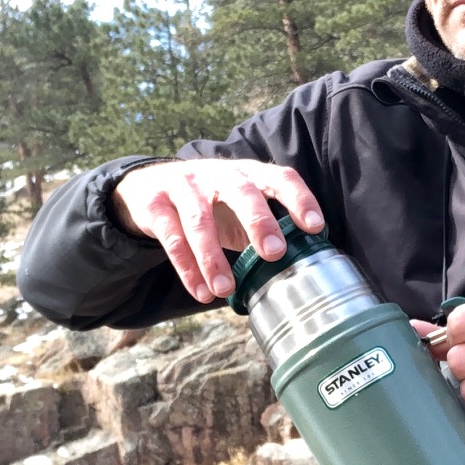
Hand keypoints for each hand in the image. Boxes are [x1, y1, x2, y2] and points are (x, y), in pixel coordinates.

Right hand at [111, 159, 324, 302]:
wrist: (148, 186)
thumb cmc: (210, 203)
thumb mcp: (239, 207)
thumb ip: (265, 228)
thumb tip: (302, 267)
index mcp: (247, 173)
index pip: (278, 177)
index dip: (299, 198)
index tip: (315, 227)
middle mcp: (217, 174)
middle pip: (241, 192)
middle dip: (259, 221)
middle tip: (274, 253)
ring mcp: (184, 187)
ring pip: (199, 220)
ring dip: (213, 257)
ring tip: (225, 289)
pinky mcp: (155, 205)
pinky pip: (172, 238)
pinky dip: (187, 268)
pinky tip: (202, 291)